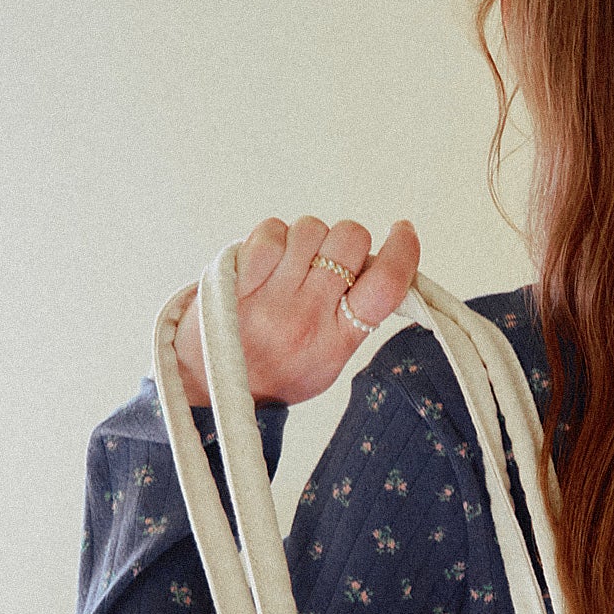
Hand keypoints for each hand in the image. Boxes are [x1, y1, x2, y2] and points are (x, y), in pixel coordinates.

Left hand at [174, 215, 421, 408]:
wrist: (210, 384)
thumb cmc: (276, 368)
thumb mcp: (328, 359)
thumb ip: (356, 318)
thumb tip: (380, 263)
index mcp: (337, 341)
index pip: (385, 287)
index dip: (403, 251)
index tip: (403, 232)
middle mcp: (306, 318)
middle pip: (349, 241)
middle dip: (347, 239)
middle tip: (331, 258)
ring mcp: (269, 298)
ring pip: (311, 229)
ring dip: (307, 238)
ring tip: (293, 264)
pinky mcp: (236, 279)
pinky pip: (272, 231)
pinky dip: (274, 237)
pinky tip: (268, 261)